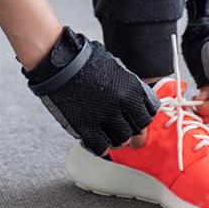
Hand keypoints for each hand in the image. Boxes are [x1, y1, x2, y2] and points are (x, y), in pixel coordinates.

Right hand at [21, 26, 159, 156]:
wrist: (58, 62)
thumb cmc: (84, 59)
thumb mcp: (115, 66)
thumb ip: (129, 86)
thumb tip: (138, 101)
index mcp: (132, 89)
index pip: (150, 113)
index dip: (142, 115)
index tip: (136, 117)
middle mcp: (121, 106)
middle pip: (137, 130)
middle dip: (132, 130)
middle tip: (124, 128)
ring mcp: (103, 118)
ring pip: (121, 141)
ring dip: (117, 138)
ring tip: (109, 132)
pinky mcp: (85, 128)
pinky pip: (100, 147)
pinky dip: (100, 145)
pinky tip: (96, 138)